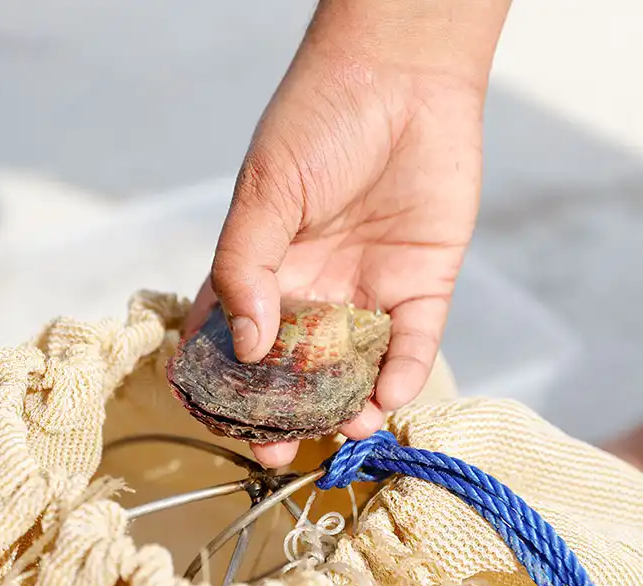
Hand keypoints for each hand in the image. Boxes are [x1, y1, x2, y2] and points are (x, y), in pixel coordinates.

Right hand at [185, 0, 510, 466]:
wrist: (403, 76)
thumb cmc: (319, 120)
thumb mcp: (266, 192)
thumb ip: (245, 267)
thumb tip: (247, 345)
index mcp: (263, 267)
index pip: (232, 340)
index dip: (222, 385)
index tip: (220, 421)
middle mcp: (313, 290)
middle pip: (293, 371)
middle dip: (284, 417)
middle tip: (279, 452)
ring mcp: (367, 292)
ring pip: (353, 370)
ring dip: (346, 408)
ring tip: (344, 431)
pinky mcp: (422, 287)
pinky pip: (412, 345)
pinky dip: (402, 376)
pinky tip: (387, 399)